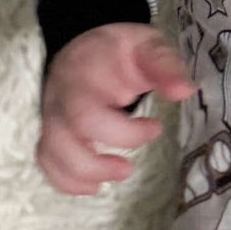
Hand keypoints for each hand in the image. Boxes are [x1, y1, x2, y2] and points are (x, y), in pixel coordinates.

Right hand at [36, 23, 196, 195]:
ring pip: (50, 154)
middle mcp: (59, 99)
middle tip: (129, 168)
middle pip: (61, 140)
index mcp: (81, 77)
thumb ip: (164, 66)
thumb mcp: (146, 45)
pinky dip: (66, 181)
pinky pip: (46, 161)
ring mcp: (51, 117)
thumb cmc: (120, 50)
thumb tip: (184, 91)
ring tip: (118, 175)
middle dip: (94, 164)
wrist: (87, 43)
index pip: (87, 114)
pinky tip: (94, 186)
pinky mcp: (51, 131)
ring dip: (81, 176)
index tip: (156, 128)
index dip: (122, 132)